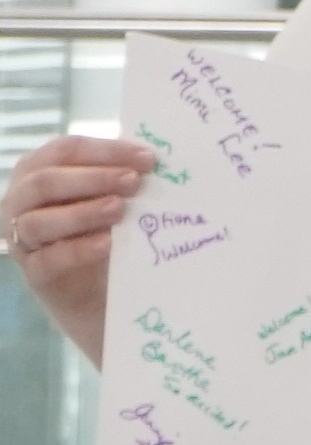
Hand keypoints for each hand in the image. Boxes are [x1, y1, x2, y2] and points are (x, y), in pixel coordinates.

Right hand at [3, 133, 152, 366]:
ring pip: (38, 221)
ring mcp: (22, 240)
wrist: (99, 294)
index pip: (65, 150)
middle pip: (45, 181)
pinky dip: (78, 249)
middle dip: (93, 178)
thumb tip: (156, 158)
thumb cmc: (104, 234)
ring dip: (82, 212)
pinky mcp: (35, 274)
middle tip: (134, 181)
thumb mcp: (111, 200)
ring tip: (119, 208)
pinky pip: (49, 260)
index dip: (106, 151)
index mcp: (37, 172)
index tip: (148, 158)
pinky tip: (107, 243)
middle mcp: (20, 202)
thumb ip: (122, 178)